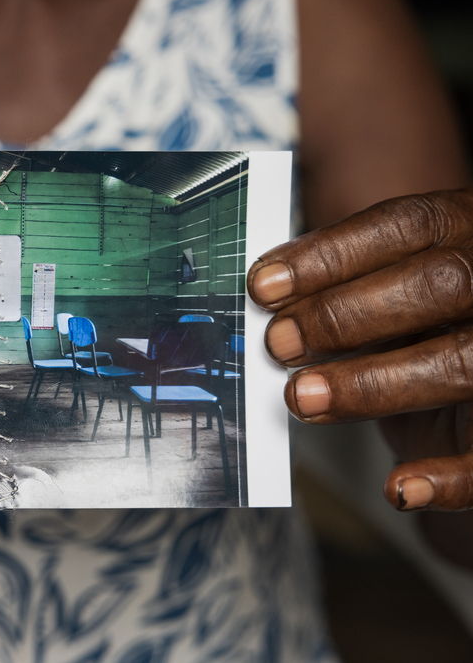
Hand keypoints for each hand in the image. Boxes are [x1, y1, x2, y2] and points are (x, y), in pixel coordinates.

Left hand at [247, 190, 472, 511]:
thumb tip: (268, 309)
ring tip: (301, 398)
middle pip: (440, 284)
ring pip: (463, 361)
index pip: (405, 225)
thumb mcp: (387, 293)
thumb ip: (342, 290)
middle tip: (279, 344)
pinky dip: (451, 476)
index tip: (262, 286)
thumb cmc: (420, 328)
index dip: (330, 255)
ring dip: (372, 384)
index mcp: (467, 229)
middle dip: (347, 314)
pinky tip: (398, 488)